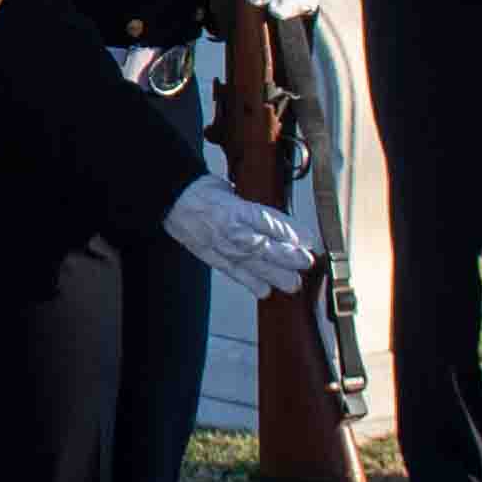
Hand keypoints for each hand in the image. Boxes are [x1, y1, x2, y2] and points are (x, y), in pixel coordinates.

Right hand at [165, 174, 317, 300]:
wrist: (172, 199)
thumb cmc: (203, 191)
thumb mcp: (232, 189)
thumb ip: (253, 206)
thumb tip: (278, 221)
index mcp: (236, 208)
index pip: (269, 221)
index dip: (291, 232)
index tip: (309, 239)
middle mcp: (230, 229)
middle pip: (264, 247)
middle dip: (288, 257)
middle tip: (307, 263)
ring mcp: (221, 246)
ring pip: (252, 263)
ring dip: (275, 275)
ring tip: (293, 284)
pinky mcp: (212, 256)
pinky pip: (233, 272)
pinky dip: (249, 283)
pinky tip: (264, 291)